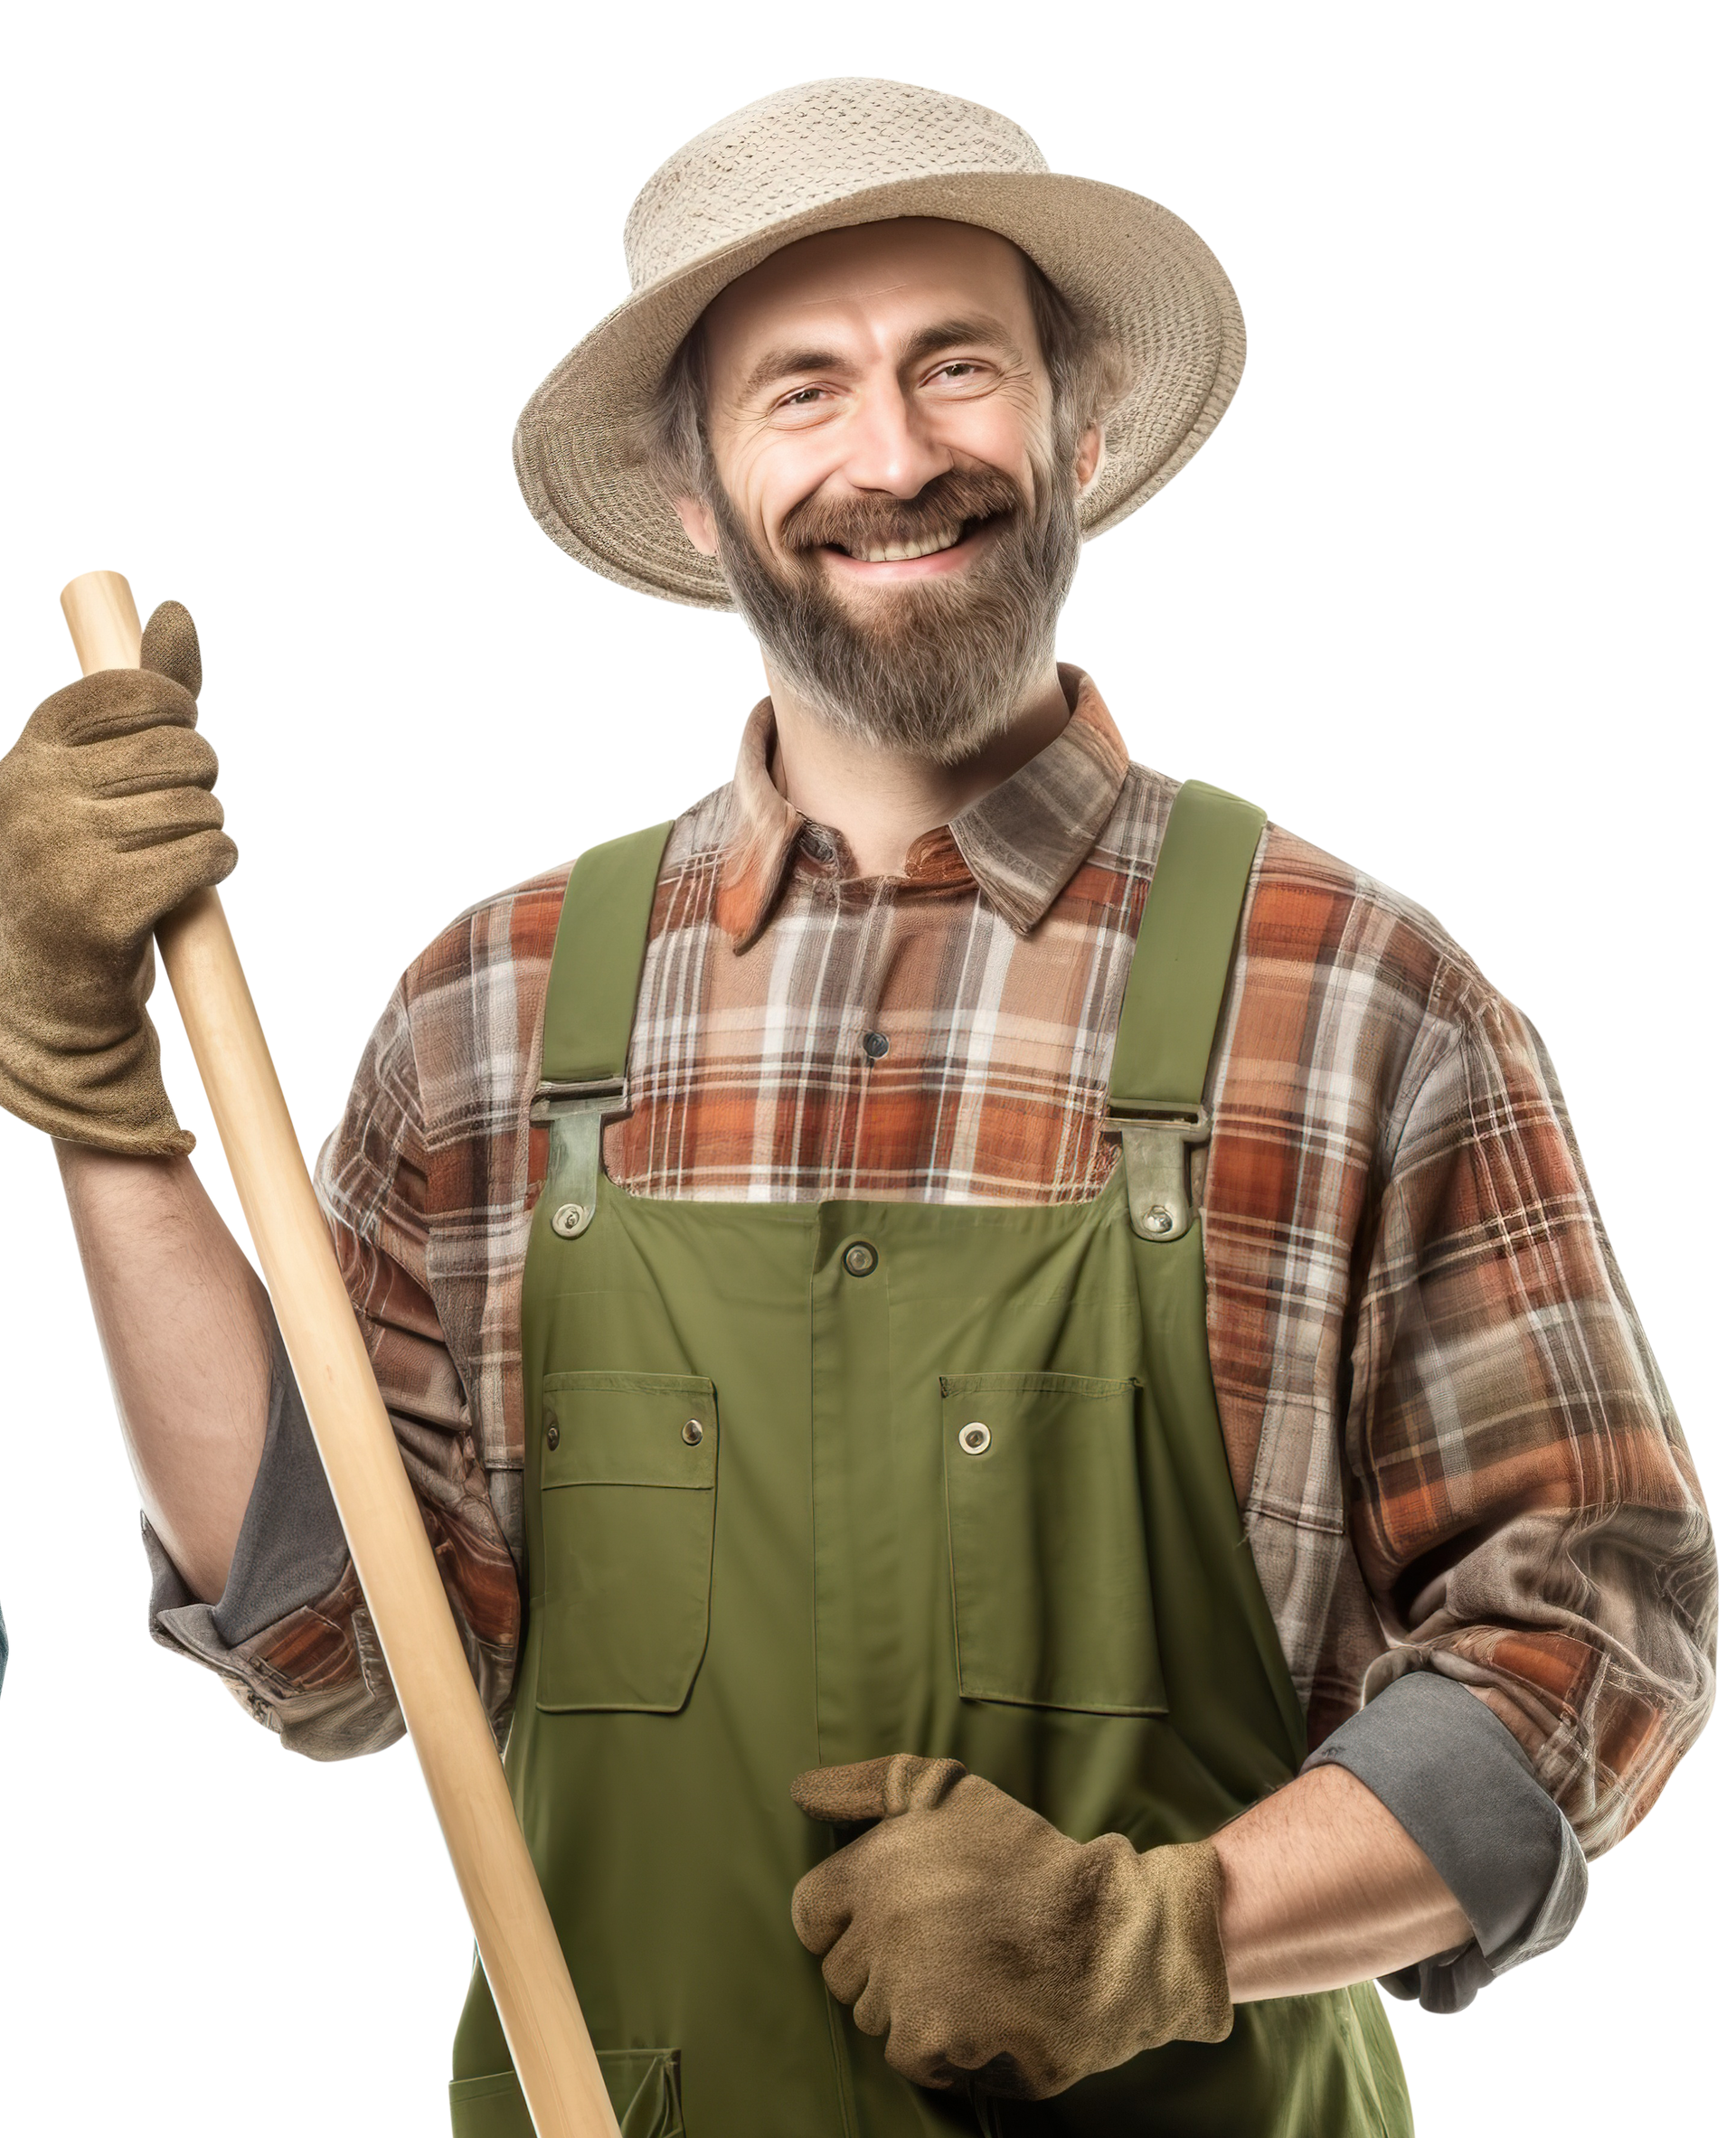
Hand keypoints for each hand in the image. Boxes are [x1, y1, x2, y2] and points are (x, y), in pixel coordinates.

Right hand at [0, 598, 236, 1153]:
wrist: (51, 992)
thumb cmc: (86, 866)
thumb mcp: (102, 772)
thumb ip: (146, 694)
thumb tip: (177, 611)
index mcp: (29, 750)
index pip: (137, 691)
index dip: (177, 718)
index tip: (166, 755)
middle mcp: (33, 792)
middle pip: (182, 750)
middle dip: (202, 782)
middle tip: (174, 820)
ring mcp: (62, 849)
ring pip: (200, 805)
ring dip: (209, 832)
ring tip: (171, 860)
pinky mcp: (102, 905)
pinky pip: (206, 854)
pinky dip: (217, 867)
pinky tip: (190, 888)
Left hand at [790, 1753, 1229, 2099]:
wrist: (1110, 1937)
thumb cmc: (1031, 1861)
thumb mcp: (952, 1794)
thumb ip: (871, 1786)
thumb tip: (801, 1792)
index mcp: (876, 1863)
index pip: (810, 1913)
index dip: (846, 1923)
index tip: (892, 1923)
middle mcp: (880, 1921)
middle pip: (842, 1974)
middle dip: (884, 1968)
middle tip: (948, 1949)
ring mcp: (902, 1982)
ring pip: (875, 2018)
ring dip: (914, 2008)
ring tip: (972, 1979)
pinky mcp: (932, 2035)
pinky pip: (909, 2057)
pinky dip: (942, 2049)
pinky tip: (982, 2018)